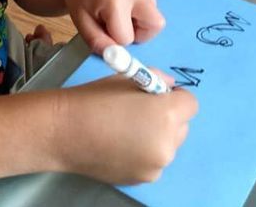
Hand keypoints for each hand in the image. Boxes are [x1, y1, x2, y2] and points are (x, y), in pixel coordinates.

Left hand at [54, 0, 163, 52]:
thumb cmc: (79, 1)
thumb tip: (119, 59)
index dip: (115, 40)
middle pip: (156, 24)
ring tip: (119, 13)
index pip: (127, 37)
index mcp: (115, 0)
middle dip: (140, 33)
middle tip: (121, 27)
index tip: (103, 30)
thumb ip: (99, 43)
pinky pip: (152, 4)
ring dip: (139, 22)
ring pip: (155, 15)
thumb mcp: (83, 26)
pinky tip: (124, 4)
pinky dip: (140, 11)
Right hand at [58, 75, 197, 183]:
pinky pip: (153, 162)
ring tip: (126, 130)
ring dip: (156, 137)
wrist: (65, 132)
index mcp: (167, 114)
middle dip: (168, 118)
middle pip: (182, 127)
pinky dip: (144, 154)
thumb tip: (168, 87)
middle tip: (141, 112)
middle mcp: (167, 143)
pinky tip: (119, 145)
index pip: (190, 104)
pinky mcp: (143, 179)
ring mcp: (156, 165)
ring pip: (168, 146)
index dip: (175, 97)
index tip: (157, 95)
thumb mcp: (127, 77)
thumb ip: (155, 80)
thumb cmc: (95, 99)